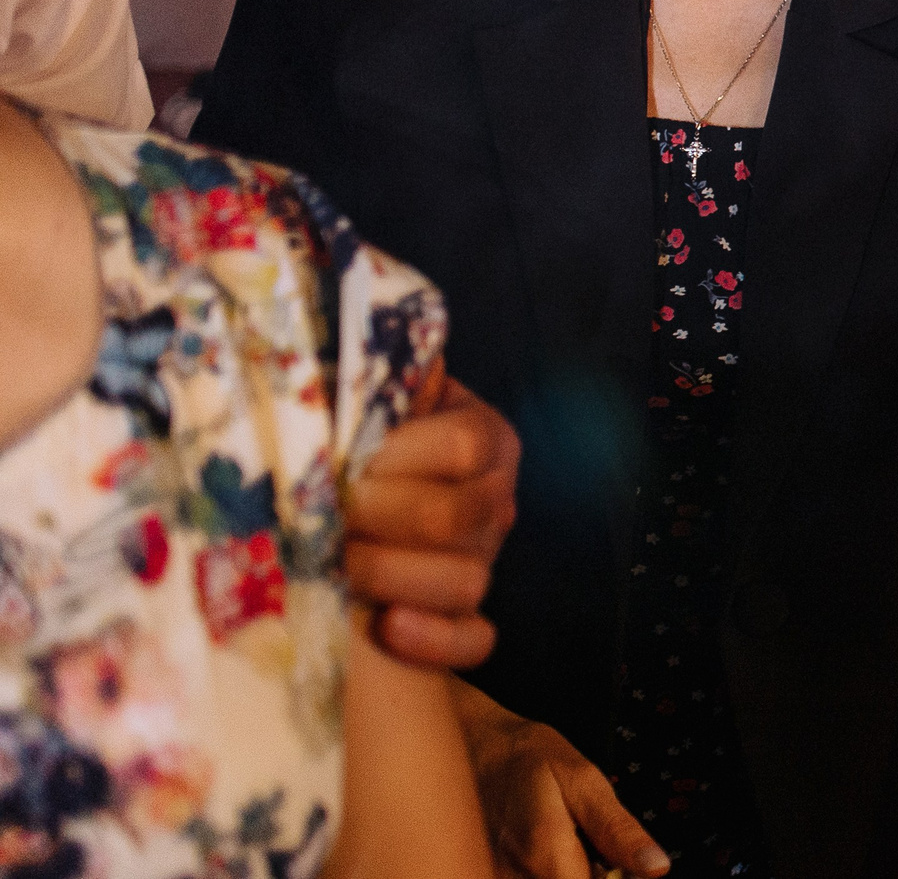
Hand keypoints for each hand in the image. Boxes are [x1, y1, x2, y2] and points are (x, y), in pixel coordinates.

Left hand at [344, 368, 520, 668]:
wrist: (337, 504)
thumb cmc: (344, 448)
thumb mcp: (361, 403)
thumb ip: (369, 382)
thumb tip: (355, 342)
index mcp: (484, 437)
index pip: (465, 447)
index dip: (398, 459)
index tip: (340, 465)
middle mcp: (494, 500)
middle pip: (456, 517)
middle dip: (377, 520)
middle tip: (319, 520)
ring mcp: (484, 562)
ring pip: (464, 580)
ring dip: (390, 578)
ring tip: (333, 571)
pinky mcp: (467, 620)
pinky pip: (474, 640)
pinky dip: (434, 639)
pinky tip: (388, 628)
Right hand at [454, 681, 666, 878]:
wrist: (474, 750)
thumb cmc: (528, 758)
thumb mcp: (584, 780)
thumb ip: (617, 830)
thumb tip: (656, 867)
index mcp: (546, 857)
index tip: (619, 862)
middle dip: (592, 873)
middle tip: (591, 846)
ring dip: (569, 871)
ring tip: (568, 843)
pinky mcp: (489, 878)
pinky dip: (549, 871)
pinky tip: (549, 853)